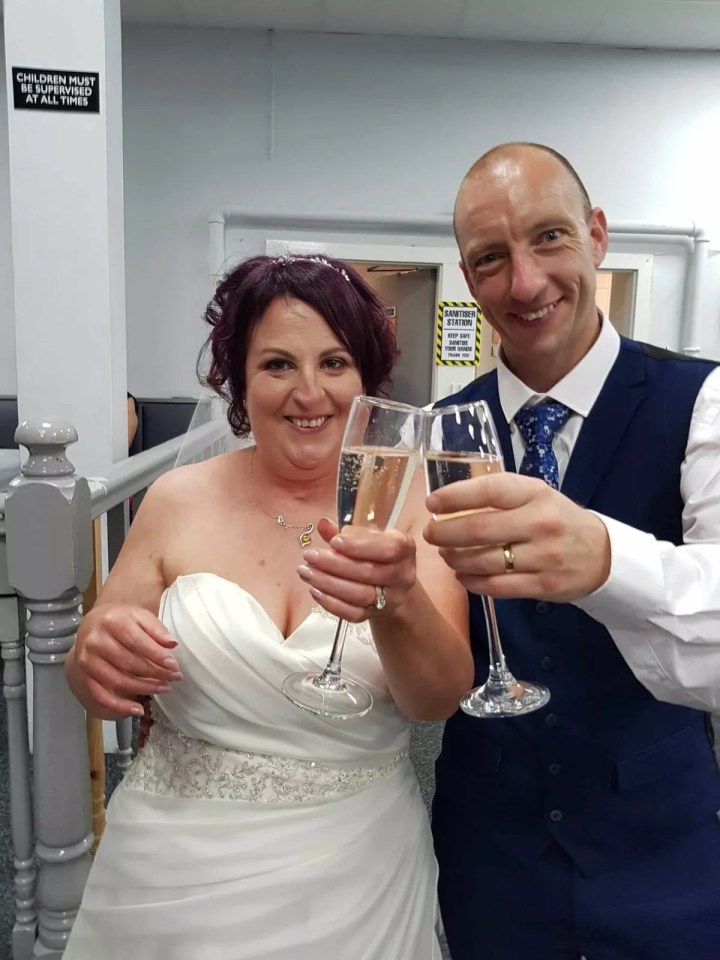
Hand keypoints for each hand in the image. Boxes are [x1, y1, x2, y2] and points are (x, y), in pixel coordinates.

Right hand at [68, 604, 182, 718]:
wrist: (93, 625)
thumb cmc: (121, 621)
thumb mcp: (140, 616)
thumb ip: (156, 629)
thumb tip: (172, 644)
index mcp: (112, 622)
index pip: (137, 641)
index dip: (157, 655)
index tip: (174, 665)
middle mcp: (96, 641)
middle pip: (129, 663)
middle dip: (155, 673)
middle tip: (174, 678)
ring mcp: (87, 660)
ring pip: (118, 681)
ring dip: (143, 689)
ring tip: (163, 689)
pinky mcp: (84, 676)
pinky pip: (101, 696)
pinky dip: (120, 706)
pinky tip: (138, 709)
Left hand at [298, 517, 416, 621]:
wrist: (391, 584)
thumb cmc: (376, 553)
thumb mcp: (367, 537)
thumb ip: (346, 532)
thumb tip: (323, 523)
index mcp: (404, 548)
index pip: (387, 548)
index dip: (359, 546)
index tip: (334, 542)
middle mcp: (403, 574)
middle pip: (368, 572)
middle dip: (334, 564)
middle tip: (309, 556)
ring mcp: (391, 598)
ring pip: (359, 595)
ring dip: (328, 583)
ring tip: (306, 572)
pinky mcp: (376, 614)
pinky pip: (353, 613)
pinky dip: (332, 603)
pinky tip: (315, 590)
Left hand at [423, 472, 610, 601]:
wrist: (601, 554)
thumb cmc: (557, 518)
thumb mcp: (536, 495)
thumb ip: (499, 496)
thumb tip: (449, 502)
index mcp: (535, 494)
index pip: (488, 491)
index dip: (454, 497)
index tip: (432, 503)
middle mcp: (540, 523)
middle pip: (479, 530)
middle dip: (445, 533)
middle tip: (430, 534)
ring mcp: (543, 557)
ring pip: (484, 561)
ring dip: (456, 559)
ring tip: (446, 555)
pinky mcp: (543, 586)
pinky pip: (497, 586)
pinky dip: (472, 581)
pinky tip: (462, 575)